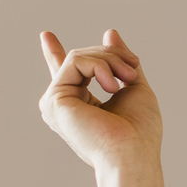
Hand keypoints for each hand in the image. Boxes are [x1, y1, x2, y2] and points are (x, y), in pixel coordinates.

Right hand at [38, 29, 160, 172]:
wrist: (133, 154)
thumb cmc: (140, 131)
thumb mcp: (135, 87)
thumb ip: (121, 62)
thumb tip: (110, 33)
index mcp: (81, 104)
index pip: (67, 75)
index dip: (56, 54)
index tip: (46, 36)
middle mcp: (64, 104)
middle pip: (81, 59)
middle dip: (112, 56)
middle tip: (133, 69)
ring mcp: (56, 102)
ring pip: (79, 57)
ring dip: (110, 60)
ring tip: (128, 78)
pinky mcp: (55, 99)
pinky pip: (76, 61)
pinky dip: (100, 66)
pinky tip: (112, 87)